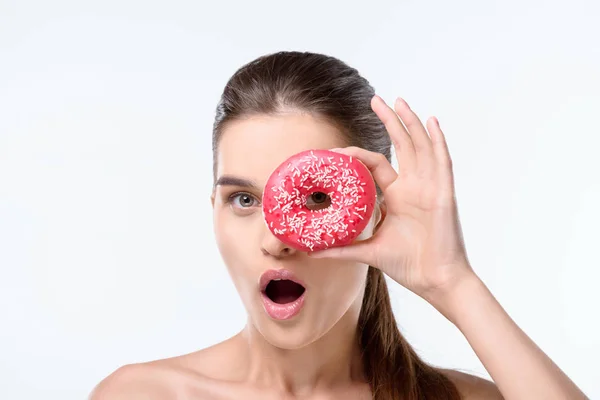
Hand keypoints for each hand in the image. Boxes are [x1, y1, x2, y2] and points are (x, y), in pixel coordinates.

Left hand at [309, 95, 476, 302]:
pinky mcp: (443, 193)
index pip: (376, 165)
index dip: (356, 154)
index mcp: (397, 196)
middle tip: (374, 100)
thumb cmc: (408, 264)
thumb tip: (309, 250)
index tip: (336, 150)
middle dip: (389, 122)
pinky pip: (441, 161)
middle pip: (400, 145)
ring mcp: (429, 187)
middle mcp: (413, 186)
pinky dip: (437, 140)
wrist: (435, 280)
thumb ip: (340, 248)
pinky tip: (432, 121)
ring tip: (398, 101)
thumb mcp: (368, 251)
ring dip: (409, 123)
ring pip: (419, 146)